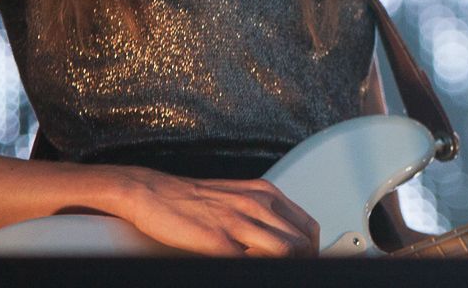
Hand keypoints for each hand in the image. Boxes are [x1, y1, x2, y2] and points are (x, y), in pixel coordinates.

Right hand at [109, 166, 319, 256]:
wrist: (155, 193)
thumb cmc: (192, 198)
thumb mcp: (238, 196)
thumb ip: (262, 213)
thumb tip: (281, 237)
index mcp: (264, 193)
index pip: (307, 225)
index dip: (312, 249)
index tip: (307, 261)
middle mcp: (257, 204)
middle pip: (301, 241)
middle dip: (303, 261)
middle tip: (294, 273)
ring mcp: (239, 222)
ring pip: (285, 251)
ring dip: (285, 267)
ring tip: (275, 273)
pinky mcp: (219, 241)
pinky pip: (250, 263)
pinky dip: (257, 270)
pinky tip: (245, 270)